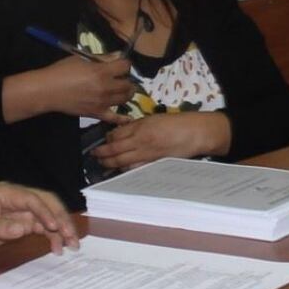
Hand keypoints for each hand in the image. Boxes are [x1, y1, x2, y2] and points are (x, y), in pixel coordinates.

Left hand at [0, 182, 79, 254]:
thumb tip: (23, 229)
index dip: (45, 212)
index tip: (55, 227)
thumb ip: (0, 228)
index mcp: (8, 193)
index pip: (32, 199)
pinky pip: (43, 226)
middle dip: (61, 218)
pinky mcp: (24, 221)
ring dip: (62, 228)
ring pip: (49, 215)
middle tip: (71, 235)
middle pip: (47, 203)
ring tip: (72, 245)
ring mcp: (23, 210)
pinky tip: (58, 247)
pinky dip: (52, 235)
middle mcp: (19, 198)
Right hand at [36, 54, 136, 118]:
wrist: (48, 91)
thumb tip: (118, 55)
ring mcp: (103, 102)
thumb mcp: (82, 58)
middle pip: (128, 84)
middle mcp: (106, 87)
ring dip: (126, 93)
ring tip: (121, 90)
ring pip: (125, 99)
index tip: (120, 63)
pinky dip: (123, 119)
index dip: (124, 63)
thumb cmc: (62, 71)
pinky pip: (114, 118)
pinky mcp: (97, 113)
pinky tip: (129, 118)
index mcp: (102, 71)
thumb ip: (102, 57)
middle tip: (121, 77)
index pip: (125, 66)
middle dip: (127, 79)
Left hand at [93, 112, 231, 170]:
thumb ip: (137, 125)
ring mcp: (146, 155)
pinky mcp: (153, 164)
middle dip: (102, 154)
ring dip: (109, 163)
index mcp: (140, 128)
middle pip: (114, 150)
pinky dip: (125, 169)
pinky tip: (120, 170)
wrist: (194, 133)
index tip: (103, 140)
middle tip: (94, 155)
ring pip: (121, 162)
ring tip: (103, 164)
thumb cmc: (176, 123)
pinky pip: (134, 168)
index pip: (116, 135)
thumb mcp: (153, 119)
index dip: (107, 139)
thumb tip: (122, 132)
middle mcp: (140, 142)